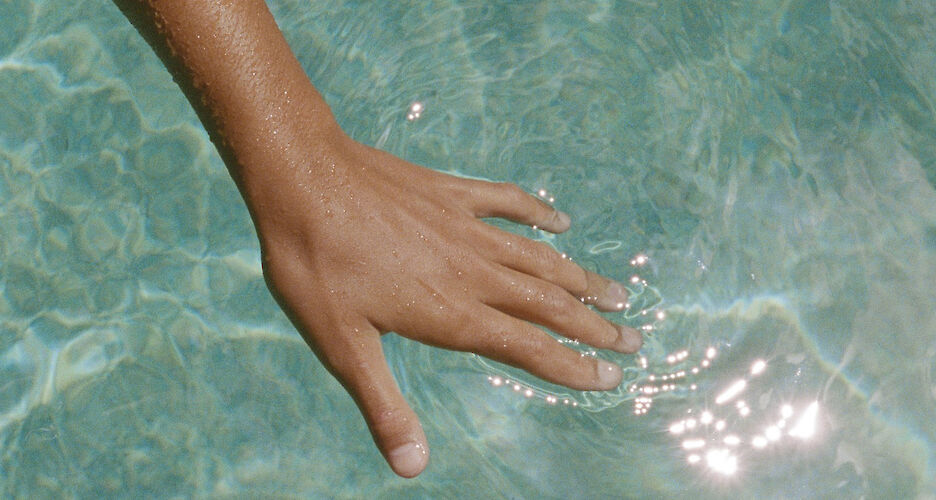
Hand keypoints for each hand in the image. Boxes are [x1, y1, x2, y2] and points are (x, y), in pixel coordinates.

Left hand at [243, 134, 637, 477]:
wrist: (301, 179)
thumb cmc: (314, 266)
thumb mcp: (342, 346)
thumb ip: (383, 406)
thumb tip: (412, 466)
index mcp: (452, 313)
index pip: (528, 348)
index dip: (571, 367)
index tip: (609, 380)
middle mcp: (472, 270)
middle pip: (548, 303)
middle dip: (593, 326)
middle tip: (634, 340)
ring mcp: (464, 226)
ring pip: (538, 256)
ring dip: (579, 277)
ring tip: (616, 292)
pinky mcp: (448, 193)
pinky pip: (506, 202)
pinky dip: (538, 212)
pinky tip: (559, 222)